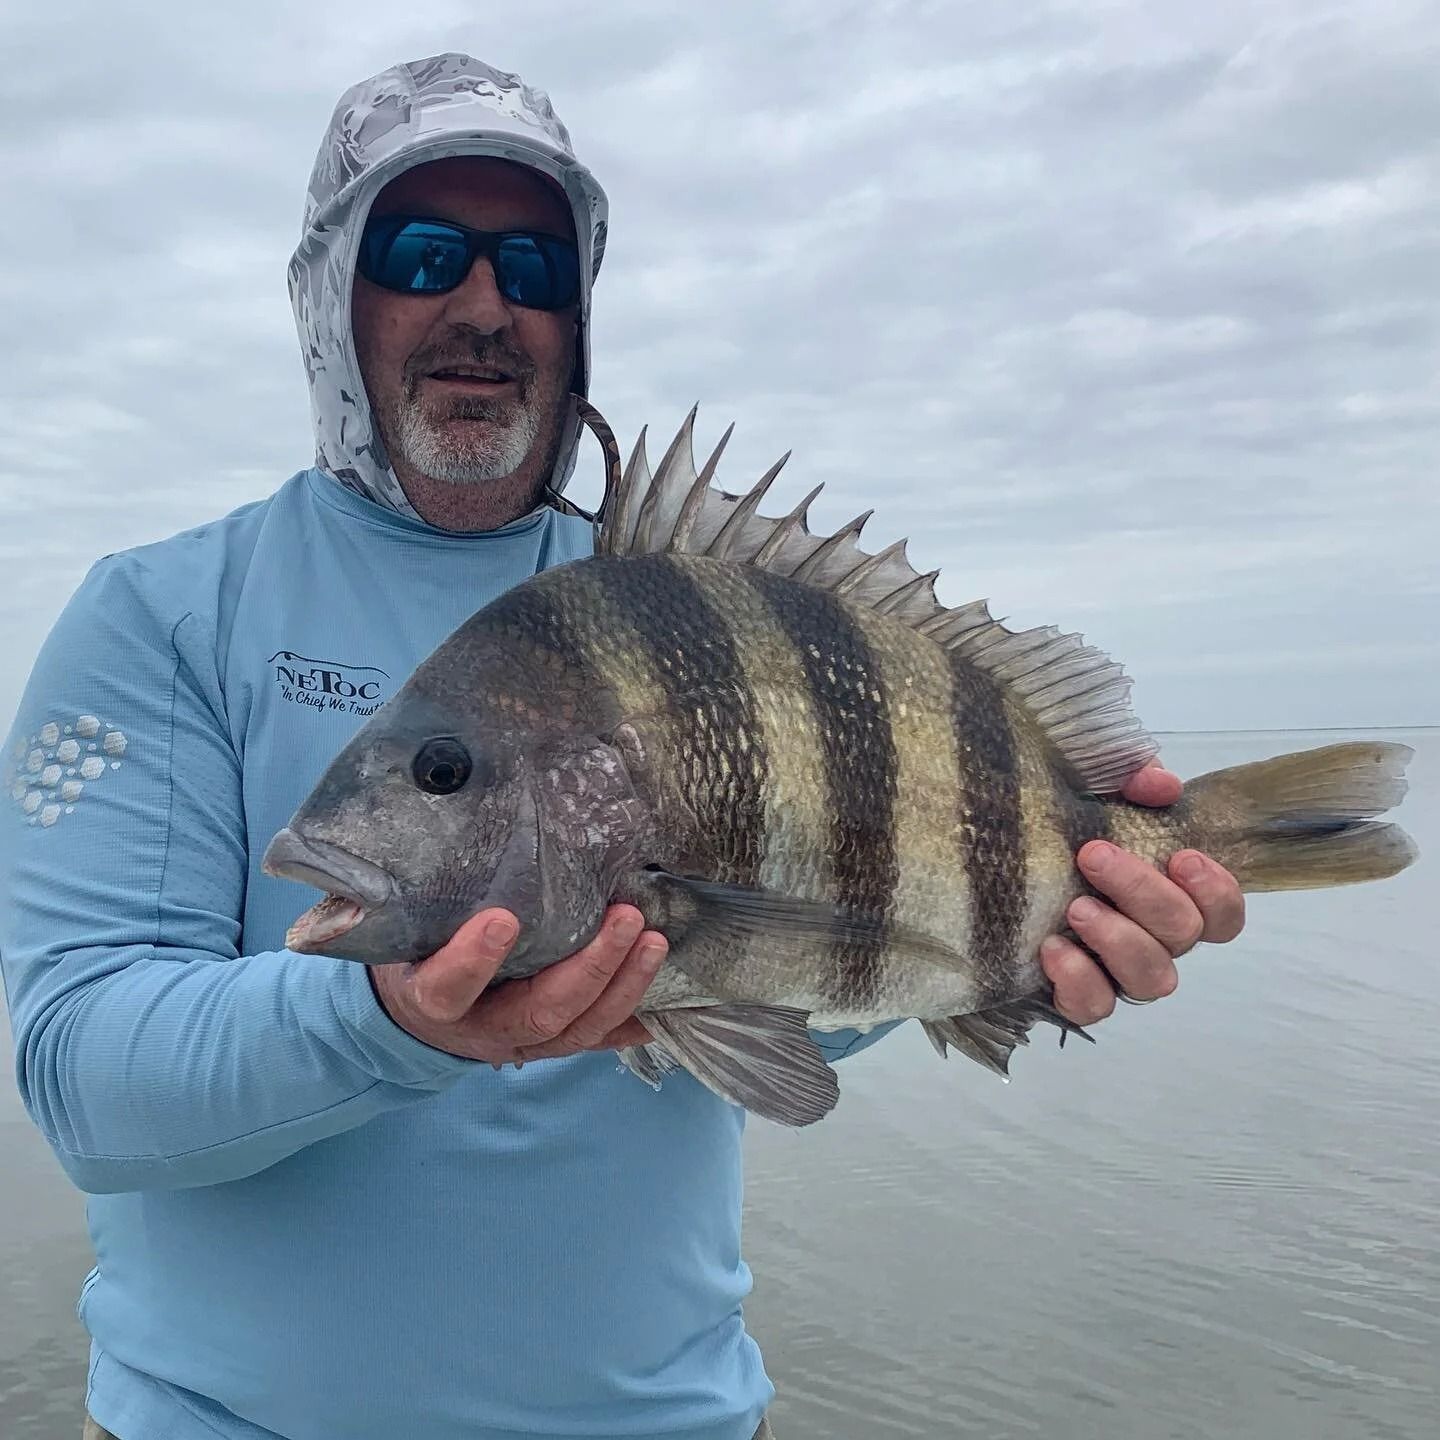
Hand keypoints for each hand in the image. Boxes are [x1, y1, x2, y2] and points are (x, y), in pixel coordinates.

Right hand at [368, 904, 665, 1065]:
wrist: (419, 1010)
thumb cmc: (418, 950)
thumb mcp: (410, 928)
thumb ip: (431, 899)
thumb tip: (458, 829)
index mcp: (433, 1000)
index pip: (448, 989)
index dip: (473, 962)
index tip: (503, 919)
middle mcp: (482, 1029)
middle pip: (539, 1012)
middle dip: (589, 968)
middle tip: (626, 918)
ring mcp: (523, 1042)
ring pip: (578, 1029)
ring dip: (623, 986)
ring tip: (654, 941)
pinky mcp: (552, 1044)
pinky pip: (598, 1040)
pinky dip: (634, 1024)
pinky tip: (671, 1005)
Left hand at [1040, 761, 1245, 1025]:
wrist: (977, 863)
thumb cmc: (1053, 826)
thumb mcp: (1090, 787)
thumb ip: (1131, 779)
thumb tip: (1161, 784)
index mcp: (1167, 896)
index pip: (1222, 915)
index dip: (1217, 892)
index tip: (1181, 857)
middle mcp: (1151, 939)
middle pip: (1182, 934)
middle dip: (1144, 893)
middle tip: (1092, 855)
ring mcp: (1115, 972)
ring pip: (1151, 979)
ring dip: (1119, 940)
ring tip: (1076, 908)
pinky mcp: (1072, 995)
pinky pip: (1093, 1007)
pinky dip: (1079, 981)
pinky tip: (1051, 948)